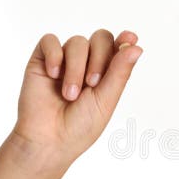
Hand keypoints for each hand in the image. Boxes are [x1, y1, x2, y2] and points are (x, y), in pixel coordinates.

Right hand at [11, 29, 142, 163]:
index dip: (125, 40)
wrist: (49, 140)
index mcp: (107, 72)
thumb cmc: (80, 126)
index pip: (119, 46)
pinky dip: (54, 55)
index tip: (130, 38)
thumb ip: (120, 72)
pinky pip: (50, 40)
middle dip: (99, 58)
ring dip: (75, 67)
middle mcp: (87, 63)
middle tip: (92, 84)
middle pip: (101, 38)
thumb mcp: (106, 100)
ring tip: (69, 94)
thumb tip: (137, 47)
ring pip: (77, 41)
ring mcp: (64, 60)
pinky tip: (53, 74)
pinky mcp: (41, 60)